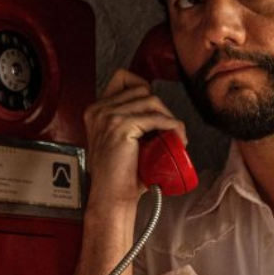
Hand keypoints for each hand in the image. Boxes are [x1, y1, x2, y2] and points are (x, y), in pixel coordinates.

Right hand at [83, 68, 186, 222]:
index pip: (122, 77)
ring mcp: (108, 117)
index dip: (144, 88)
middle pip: (141, 88)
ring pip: (151, 100)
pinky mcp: (121, 127)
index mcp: (95, 110)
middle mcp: (98, 110)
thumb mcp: (120, 140)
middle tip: (169, 129)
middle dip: (161, 107)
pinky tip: (178, 138)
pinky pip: (156, 118)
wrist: (112, 197)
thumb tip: (158, 112)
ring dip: (169, 117)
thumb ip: (129, 122)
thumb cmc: (120, 175)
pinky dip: (173, 126)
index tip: (156, 109)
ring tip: (175, 136)